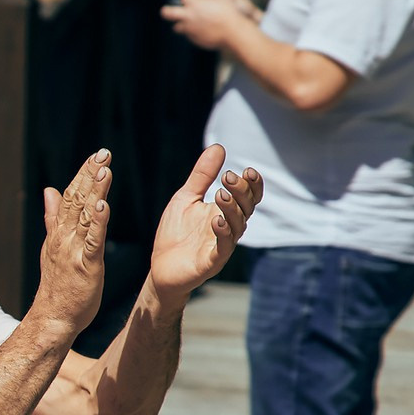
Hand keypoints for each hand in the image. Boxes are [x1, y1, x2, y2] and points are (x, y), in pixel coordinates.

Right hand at [27, 150, 111, 333]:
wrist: (53, 317)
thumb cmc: (57, 285)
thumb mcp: (53, 246)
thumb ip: (53, 217)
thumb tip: (50, 190)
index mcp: (59, 232)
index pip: (70, 196)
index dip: (83, 174)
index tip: (96, 155)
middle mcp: (64, 237)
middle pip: (76, 199)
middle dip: (90, 174)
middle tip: (103, 152)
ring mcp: (73, 250)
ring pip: (84, 215)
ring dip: (94, 191)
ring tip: (104, 170)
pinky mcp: (86, 265)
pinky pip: (92, 240)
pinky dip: (98, 222)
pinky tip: (103, 205)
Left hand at [149, 145, 261, 298]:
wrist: (161, 267)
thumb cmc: (176, 233)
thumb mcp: (186, 198)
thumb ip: (202, 175)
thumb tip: (218, 146)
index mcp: (226, 212)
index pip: (249, 196)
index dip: (252, 184)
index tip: (246, 170)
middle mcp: (229, 228)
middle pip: (247, 208)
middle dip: (241, 191)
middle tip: (228, 177)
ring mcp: (222, 245)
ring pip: (238, 226)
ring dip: (232, 209)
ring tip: (221, 194)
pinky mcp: (211, 261)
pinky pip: (223, 247)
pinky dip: (223, 233)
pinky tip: (217, 221)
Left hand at [161, 0, 255, 49]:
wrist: (234, 32)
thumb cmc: (229, 13)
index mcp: (195, 3)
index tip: (192, 0)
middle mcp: (189, 16)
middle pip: (168, 12)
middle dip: (166, 11)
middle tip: (165, 11)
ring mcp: (190, 29)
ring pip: (177, 27)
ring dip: (181, 24)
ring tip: (191, 24)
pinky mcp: (194, 39)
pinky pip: (189, 35)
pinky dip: (194, 33)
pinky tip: (205, 31)